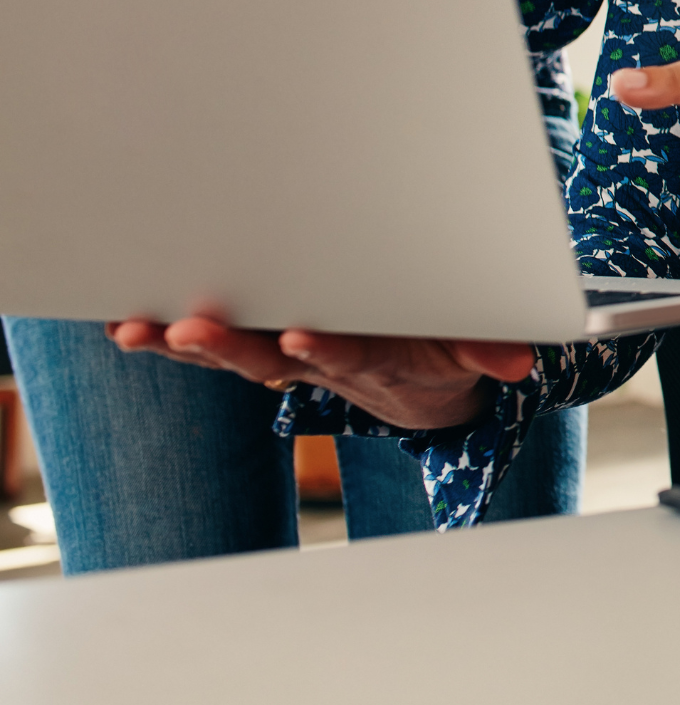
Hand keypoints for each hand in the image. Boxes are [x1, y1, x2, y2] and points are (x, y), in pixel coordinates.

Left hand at [107, 316, 535, 430]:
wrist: (416, 388)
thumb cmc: (442, 349)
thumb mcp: (475, 348)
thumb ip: (491, 349)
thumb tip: (521, 363)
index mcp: (379, 355)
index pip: (354, 355)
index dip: (327, 351)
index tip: (302, 340)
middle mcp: (322, 361)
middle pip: (271, 359)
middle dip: (230, 345)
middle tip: (192, 330)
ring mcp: (287, 358)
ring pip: (231, 354)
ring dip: (183, 343)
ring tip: (138, 329)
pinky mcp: (262, 344)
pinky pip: (210, 345)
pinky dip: (167, 338)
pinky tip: (126, 324)